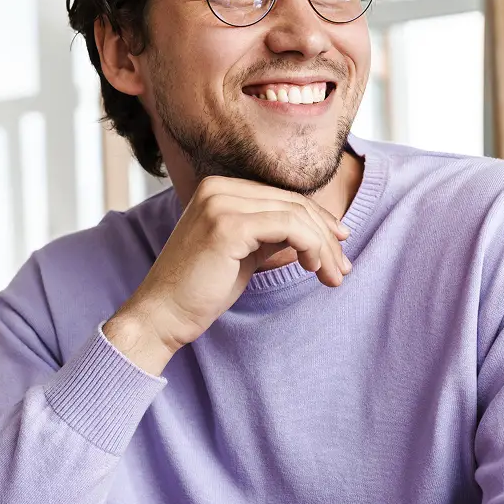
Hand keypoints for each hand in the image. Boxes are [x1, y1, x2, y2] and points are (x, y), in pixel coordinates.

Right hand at [103, 177, 351, 373]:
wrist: (162, 315)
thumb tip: (314, 230)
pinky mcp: (228, 225)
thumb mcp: (241, 252)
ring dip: (323, 247)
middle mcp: (217, 187)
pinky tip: (314, 270)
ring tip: (334, 275)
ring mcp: (221, 203)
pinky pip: (289, 228)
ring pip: (296, 215)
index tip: (338, 247)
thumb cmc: (200, 290)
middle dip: (326, 236)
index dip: (317, 221)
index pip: (282, 197)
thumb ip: (269, 233)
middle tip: (342, 268)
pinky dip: (311, 248)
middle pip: (293, 203)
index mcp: (218, 188)